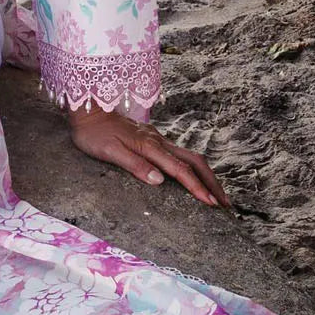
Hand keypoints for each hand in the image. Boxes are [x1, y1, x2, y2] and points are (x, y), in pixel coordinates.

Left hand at [66, 105, 231, 207]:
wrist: (88, 110)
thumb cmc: (94, 134)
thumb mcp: (109, 152)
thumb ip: (134, 165)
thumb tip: (159, 180)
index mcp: (149, 147)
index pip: (180, 170)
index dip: (197, 187)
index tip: (211, 203)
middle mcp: (158, 141)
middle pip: (194, 162)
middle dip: (212, 182)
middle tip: (226, 204)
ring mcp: (157, 139)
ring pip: (190, 156)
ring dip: (206, 175)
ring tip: (216, 194)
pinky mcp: (152, 139)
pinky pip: (180, 154)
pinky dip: (193, 168)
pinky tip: (194, 177)